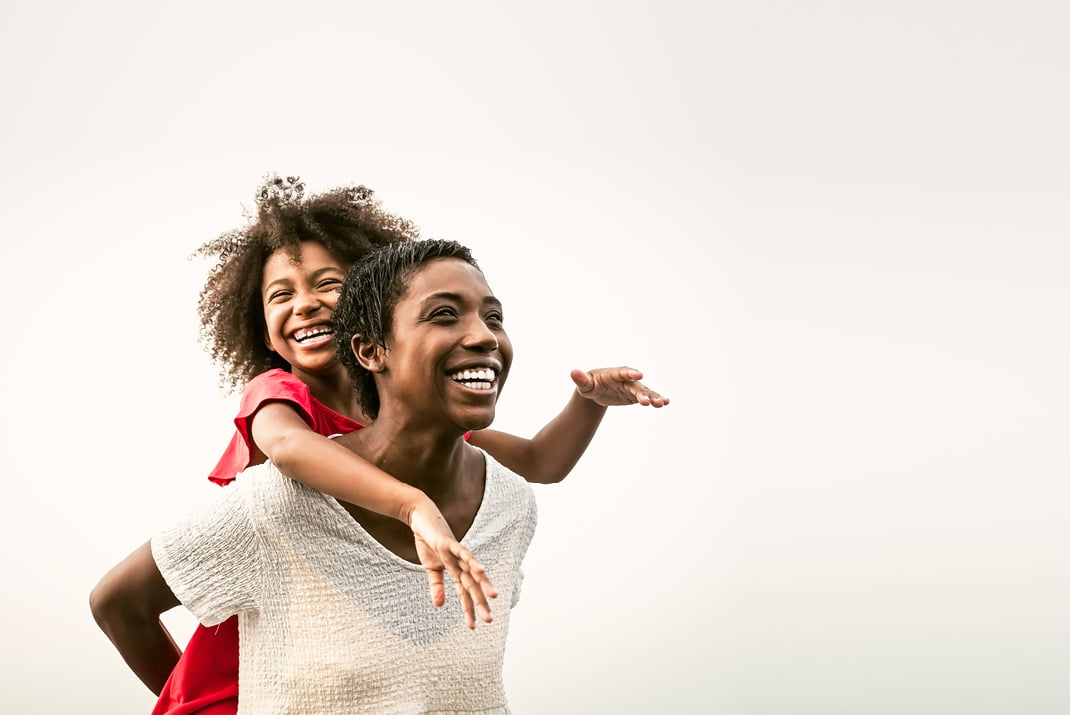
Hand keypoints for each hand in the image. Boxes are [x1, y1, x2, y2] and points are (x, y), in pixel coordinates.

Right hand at [409, 500, 497, 628]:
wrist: (421, 518)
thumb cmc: (428, 542)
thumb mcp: (431, 568)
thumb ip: (437, 586)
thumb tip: (440, 605)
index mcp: (456, 571)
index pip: (464, 593)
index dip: (469, 609)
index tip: (473, 627)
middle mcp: (460, 563)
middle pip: (472, 585)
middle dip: (480, 602)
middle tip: (489, 620)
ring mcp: (456, 553)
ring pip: (473, 570)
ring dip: (483, 582)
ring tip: (493, 596)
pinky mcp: (450, 543)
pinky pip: (463, 552)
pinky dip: (472, 560)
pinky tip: (482, 569)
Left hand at [571, 366, 669, 407]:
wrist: (596, 389)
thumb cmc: (589, 384)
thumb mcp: (584, 384)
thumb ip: (580, 379)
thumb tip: (573, 372)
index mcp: (613, 374)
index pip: (622, 372)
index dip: (630, 373)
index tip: (638, 374)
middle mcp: (625, 379)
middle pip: (635, 385)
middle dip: (641, 393)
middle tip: (647, 402)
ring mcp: (632, 387)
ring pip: (644, 391)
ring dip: (653, 397)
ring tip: (662, 403)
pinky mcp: (635, 395)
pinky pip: (647, 396)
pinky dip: (656, 399)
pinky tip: (665, 403)